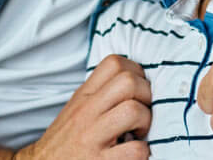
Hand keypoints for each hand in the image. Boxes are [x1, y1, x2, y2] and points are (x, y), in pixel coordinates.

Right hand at [17, 54, 151, 159]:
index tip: (138, 89)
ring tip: (139, 132)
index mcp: (84, 96)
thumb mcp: (77, 108)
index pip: (114, 63)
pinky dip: (143, 151)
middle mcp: (87, 112)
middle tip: (143, 111)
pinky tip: (133, 153)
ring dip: (146, 121)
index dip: (136, 72)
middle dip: (146, 95)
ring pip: (133, 111)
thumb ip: (100, 92)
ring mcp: (92, 137)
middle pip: (128, 82)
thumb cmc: (66, 140)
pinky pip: (135, 150)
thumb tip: (134, 80)